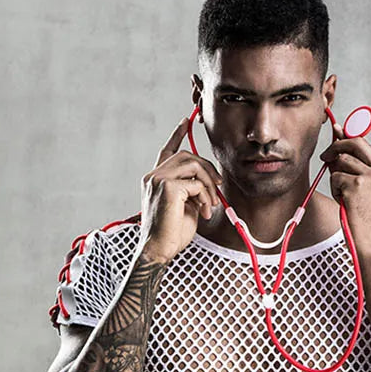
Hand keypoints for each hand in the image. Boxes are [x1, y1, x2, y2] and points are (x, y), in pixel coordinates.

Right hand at [138, 118, 222, 262]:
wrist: (159, 250)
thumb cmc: (171, 234)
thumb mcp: (185, 206)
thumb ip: (192, 190)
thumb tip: (210, 182)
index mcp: (155, 179)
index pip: (166, 151)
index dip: (177, 135)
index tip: (185, 122)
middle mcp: (153, 176)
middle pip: (187, 156)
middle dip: (207, 169)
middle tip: (217, 188)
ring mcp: (157, 180)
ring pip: (193, 165)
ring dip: (208, 185)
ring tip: (211, 204)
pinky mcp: (167, 187)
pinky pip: (195, 183)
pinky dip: (205, 197)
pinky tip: (204, 211)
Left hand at [320, 123, 370, 252]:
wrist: (370, 241)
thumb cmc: (366, 220)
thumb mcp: (367, 192)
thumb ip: (357, 170)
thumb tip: (338, 150)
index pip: (365, 144)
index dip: (348, 137)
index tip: (337, 131)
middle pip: (354, 143)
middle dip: (336, 146)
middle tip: (325, 156)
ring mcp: (370, 177)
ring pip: (342, 162)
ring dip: (335, 177)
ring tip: (342, 195)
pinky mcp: (357, 185)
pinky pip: (336, 177)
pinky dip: (334, 189)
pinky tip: (343, 202)